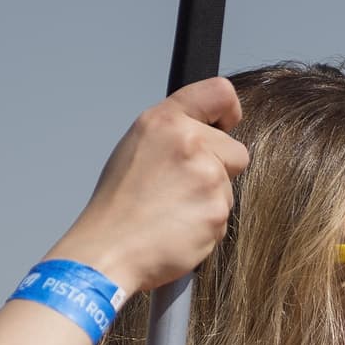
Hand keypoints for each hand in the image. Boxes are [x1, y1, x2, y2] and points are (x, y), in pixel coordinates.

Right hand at [57, 76, 249, 296]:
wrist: (109, 251)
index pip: (220, 93)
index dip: (229, 112)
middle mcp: (190, 143)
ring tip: (172, 213)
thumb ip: (174, 133)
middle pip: (235, 151)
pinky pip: (223, 218)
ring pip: (229, 189)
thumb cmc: (117, 206)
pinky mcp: (216, 212)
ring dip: (209, 203)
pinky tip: (177, 230)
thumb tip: (206, 133)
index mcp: (166, 121)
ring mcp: (207, 178)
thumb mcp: (136, 146)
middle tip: (182, 189)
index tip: (226, 126)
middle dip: (219, 170)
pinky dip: (205, 228)